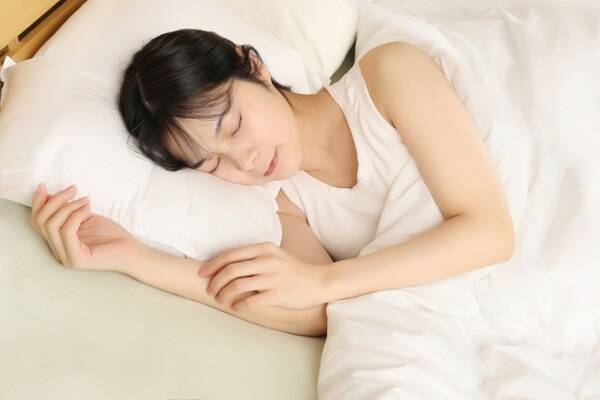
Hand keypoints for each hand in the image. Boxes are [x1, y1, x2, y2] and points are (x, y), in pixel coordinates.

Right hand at [30, 183, 146, 271]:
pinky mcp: (76, 259)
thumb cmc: (112, 235)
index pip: (37, 222)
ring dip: (67, 206)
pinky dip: (76, 215)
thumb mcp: (85, 218)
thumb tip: (50, 195)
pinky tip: (88, 209)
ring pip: (51, 225)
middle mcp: (58, 251)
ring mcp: (66, 257)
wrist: (131, 251)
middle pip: (41, 221)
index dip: (38, 202)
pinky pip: (67, 231)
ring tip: (85, 200)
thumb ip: (68, 211)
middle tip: (73, 189)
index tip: (45, 186)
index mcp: (58, 242)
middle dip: (55, 200)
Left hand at [198, 242, 327, 310]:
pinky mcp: (278, 294)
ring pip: (237, 286)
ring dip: (224, 295)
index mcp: (264, 248)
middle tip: (210, 291)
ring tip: (221, 300)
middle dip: (215, 282)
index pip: (231, 255)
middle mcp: (268, 261)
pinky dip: (239, 305)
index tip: (202, 274)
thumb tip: (225, 266)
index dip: (212, 265)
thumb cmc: (293, 270)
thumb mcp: (274, 255)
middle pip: (230, 270)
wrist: (318, 282)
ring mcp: (273, 278)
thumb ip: (253, 257)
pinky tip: (236, 307)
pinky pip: (250, 301)